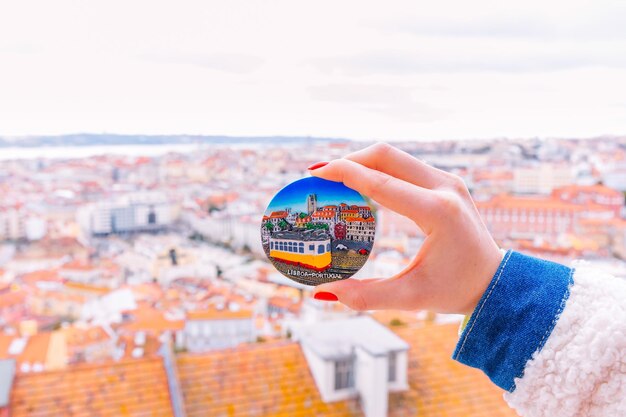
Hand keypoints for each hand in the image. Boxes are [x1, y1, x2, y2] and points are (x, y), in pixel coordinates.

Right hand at [309, 143, 503, 314]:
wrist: (495, 282)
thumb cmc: (456, 290)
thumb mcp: (411, 297)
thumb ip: (365, 296)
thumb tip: (321, 293)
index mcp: (438, 213)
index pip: (382, 183)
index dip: (346, 173)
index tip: (316, 172)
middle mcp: (445, 188)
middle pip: (387, 156)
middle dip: (350, 160)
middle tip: (321, 175)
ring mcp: (448, 181)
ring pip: (395, 157)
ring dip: (364, 162)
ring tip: (336, 179)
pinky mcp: (446, 182)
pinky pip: (405, 165)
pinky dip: (379, 169)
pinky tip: (361, 183)